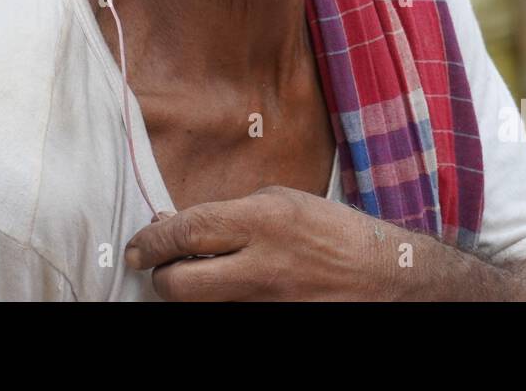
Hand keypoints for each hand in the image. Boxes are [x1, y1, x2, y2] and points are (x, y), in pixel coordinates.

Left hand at [123, 185, 411, 300]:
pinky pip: (226, 316)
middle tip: (159, 265)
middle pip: (177, 285)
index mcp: (264, 220)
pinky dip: (219, 304)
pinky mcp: (271, 324)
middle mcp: (262, 266)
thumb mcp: (283, 201)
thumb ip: (228, 212)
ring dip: (189, 292)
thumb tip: (174, 225)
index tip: (138, 244)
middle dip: (160, 275)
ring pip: (197, 308)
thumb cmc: (334, 233)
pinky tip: (228, 289)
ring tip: (198, 275)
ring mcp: (267, 304)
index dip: (151, 240)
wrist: (386, 277)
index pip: (187, 231)